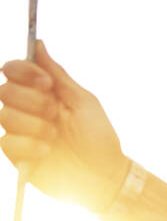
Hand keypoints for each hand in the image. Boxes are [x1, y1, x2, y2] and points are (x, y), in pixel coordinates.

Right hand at [0, 41, 128, 211]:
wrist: (103, 177)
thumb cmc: (98, 137)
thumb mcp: (82, 101)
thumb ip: (57, 74)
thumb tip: (37, 43)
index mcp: (41, 92)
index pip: (13, 70)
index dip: (24, 73)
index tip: (47, 85)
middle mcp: (27, 109)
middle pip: (5, 91)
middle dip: (32, 101)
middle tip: (56, 115)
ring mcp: (21, 132)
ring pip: (3, 116)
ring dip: (32, 125)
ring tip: (54, 136)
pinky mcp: (17, 156)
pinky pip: (6, 142)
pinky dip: (27, 145)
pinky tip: (46, 151)